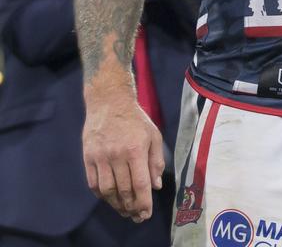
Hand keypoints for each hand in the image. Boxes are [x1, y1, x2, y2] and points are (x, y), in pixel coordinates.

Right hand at [82, 86, 163, 220]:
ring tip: (124, 211)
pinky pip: (94, 183)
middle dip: (131, 207)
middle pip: (123, 190)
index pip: (140, 184)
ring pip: (107, 190)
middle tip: (136, 216)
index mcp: (136, 149)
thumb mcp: (154, 136)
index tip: (146, 214)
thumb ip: (156, 161)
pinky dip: (102, 195)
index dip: (143, 203)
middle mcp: (117, 155)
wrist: (109, 103)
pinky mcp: (88, 157)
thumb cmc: (136, 120)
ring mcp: (100, 157)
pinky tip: (109, 198)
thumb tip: (156, 186)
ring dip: (116, 205)